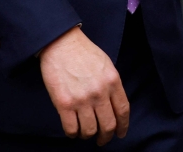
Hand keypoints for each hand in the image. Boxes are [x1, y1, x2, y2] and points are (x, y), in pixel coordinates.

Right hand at [39, 27, 129, 144]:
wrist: (60, 42)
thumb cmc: (82, 51)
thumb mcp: (106, 64)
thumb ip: (111, 84)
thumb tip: (113, 105)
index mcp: (112, 81)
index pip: (122, 111)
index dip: (123, 126)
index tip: (120, 133)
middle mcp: (99, 92)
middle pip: (108, 125)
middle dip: (106, 137)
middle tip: (102, 140)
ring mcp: (82, 99)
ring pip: (90, 130)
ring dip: (88, 135)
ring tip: (84, 132)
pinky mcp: (64, 103)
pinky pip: (71, 128)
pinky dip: (73, 134)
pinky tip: (72, 130)